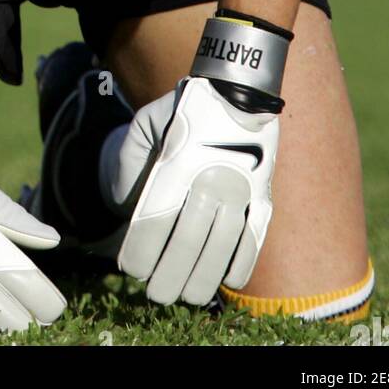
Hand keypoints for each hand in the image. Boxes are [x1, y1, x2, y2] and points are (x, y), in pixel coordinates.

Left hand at [107, 76, 278, 304]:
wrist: (234, 91)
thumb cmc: (182, 113)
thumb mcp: (145, 121)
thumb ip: (129, 157)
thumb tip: (124, 202)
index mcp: (179, 161)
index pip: (157, 218)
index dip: (143, 249)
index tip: (131, 269)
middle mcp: (211, 178)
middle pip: (188, 240)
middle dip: (169, 273)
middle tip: (155, 295)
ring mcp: (242, 188)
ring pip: (221, 246)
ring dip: (204, 278)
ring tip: (188, 297)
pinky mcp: (264, 195)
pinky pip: (256, 237)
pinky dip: (242, 263)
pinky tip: (227, 282)